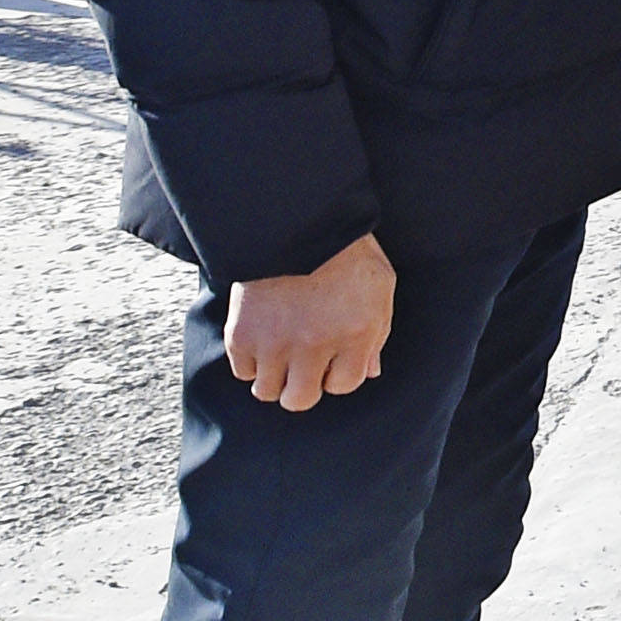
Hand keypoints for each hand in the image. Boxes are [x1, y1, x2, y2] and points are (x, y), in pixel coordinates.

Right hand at [224, 233, 394, 413]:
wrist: (294, 220)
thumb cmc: (344, 251)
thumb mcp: (378, 286)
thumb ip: (376, 333)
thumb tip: (370, 371)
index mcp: (355, 333)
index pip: (344, 385)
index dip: (337, 373)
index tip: (331, 358)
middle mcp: (316, 344)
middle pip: (300, 399)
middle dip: (302, 386)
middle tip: (301, 366)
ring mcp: (276, 342)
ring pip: (267, 391)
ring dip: (273, 376)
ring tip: (279, 352)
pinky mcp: (242, 334)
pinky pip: (242, 371)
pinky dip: (249, 360)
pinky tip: (261, 338)